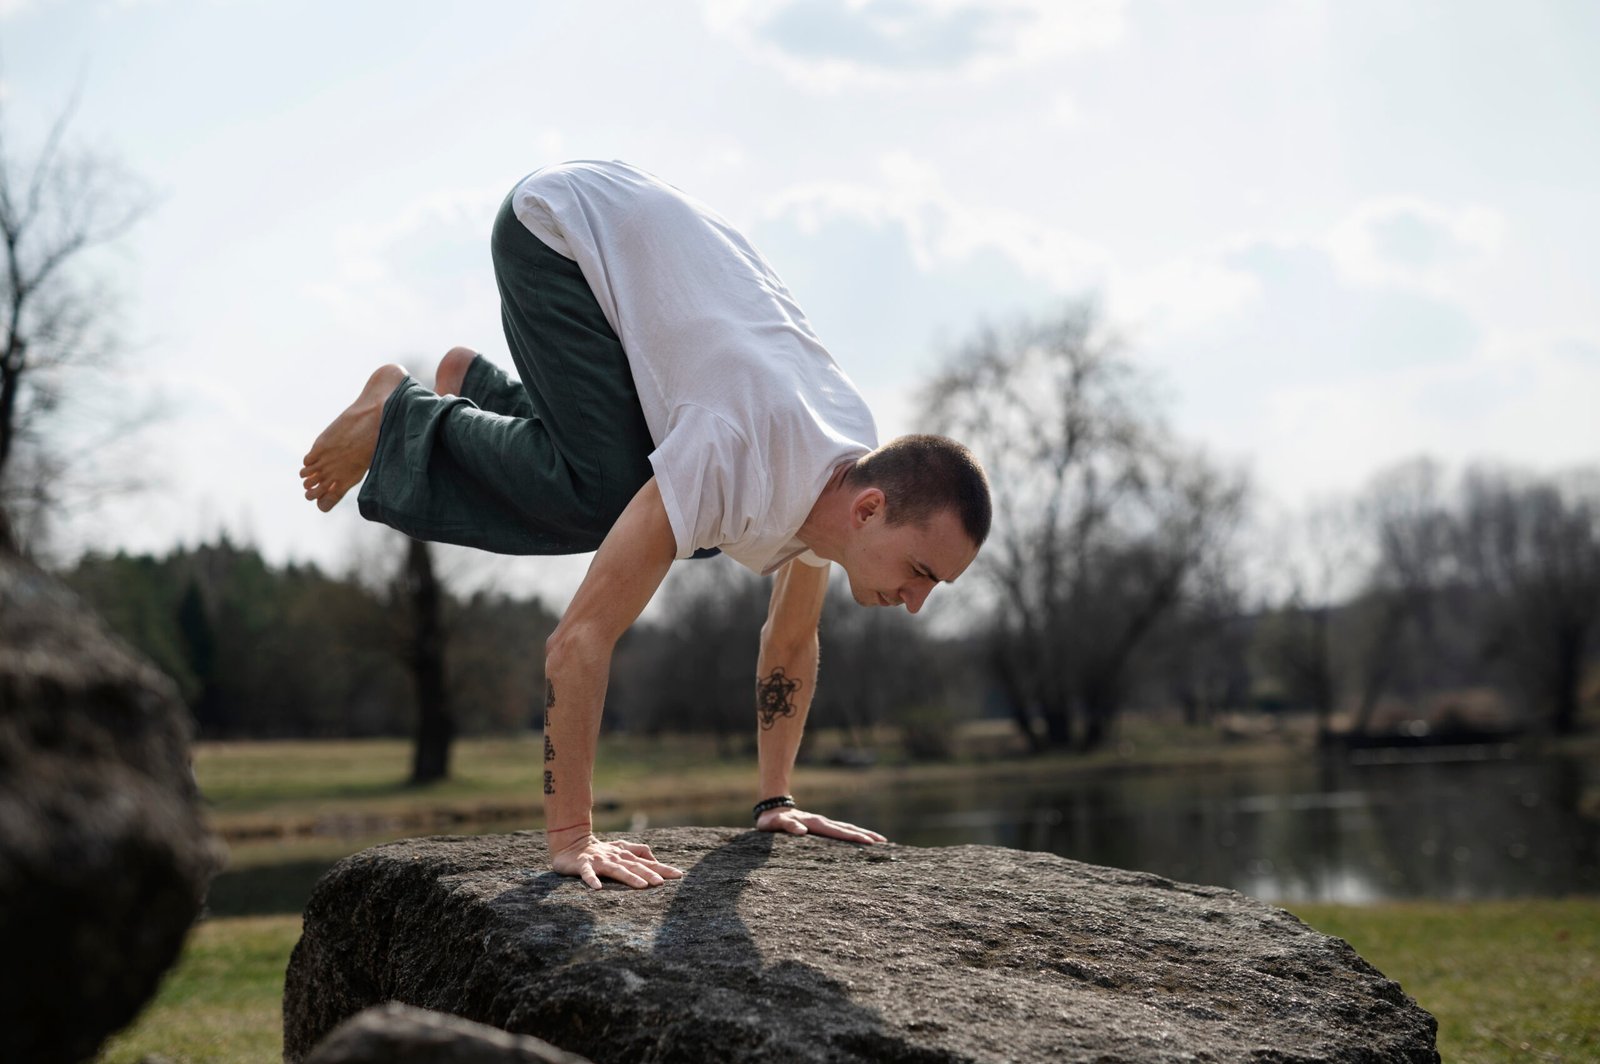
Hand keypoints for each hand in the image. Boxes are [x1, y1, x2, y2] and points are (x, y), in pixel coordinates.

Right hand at [550, 834, 685, 889]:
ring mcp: (599, 861)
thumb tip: (655, 859)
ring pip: (616, 869)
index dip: (663, 868)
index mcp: (625, 855)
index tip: (679, 875)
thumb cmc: (600, 850)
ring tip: (642, 886)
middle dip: (649, 874)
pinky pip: (587, 873)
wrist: (571, 843)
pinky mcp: (582, 865)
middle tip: (662, 883)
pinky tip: (598, 888)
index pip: (647, 862)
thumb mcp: (621, 849)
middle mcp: (615, 857)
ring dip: (629, 877)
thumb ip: (638, 851)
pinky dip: (592, 880)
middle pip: (635, 866)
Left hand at [756, 807, 886, 844]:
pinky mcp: (822, 827)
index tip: (868, 842)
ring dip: (863, 834)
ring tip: (880, 841)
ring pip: (847, 828)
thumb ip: (788, 826)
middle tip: (883, 843)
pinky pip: (841, 831)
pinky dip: (854, 834)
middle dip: (865, 835)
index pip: (838, 831)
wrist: (772, 809)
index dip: (853, 837)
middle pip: (848, 829)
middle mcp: (823, 822)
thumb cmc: (772, 821)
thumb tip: (802, 832)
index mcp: (815, 824)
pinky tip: (861, 840)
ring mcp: (823, 823)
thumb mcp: (776, 824)